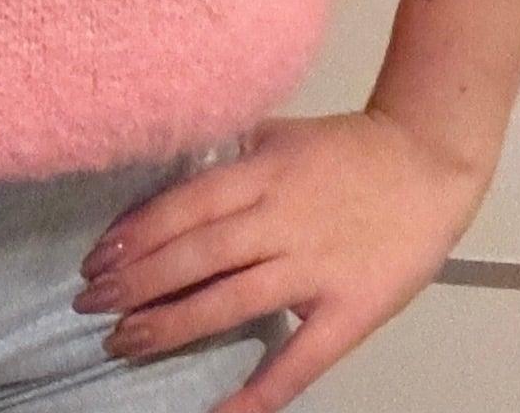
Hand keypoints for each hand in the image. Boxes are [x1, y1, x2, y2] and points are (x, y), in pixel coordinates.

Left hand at [73, 110, 492, 411]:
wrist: (428, 162)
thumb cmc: (352, 150)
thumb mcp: (281, 134)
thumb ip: (234, 156)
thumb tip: (176, 171)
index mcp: (262, 172)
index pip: (183, 208)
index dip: (135, 236)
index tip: (96, 260)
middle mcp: (280, 218)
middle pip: (195, 256)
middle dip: (136, 284)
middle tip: (91, 307)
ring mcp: (314, 266)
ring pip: (230, 301)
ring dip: (172, 324)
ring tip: (126, 340)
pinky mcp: (348, 310)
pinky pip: (300, 357)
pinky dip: (260, 389)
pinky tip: (223, 411)